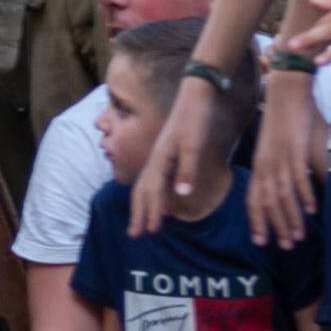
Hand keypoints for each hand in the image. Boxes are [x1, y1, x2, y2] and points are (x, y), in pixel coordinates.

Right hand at [132, 77, 218, 234]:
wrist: (195, 95)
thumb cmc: (195, 119)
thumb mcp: (194, 145)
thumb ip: (187, 169)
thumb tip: (181, 195)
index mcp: (160, 159)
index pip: (152, 191)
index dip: (152, 212)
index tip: (151, 232)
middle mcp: (155, 160)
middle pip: (141, 191)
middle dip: (138, 214)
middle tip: (134, 235)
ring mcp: (159, 156)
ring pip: (145, 186)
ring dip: (143, 206)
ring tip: (143, 223)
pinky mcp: (166, 154)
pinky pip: (154, 180)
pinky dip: (153, 194)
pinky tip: (162, 201)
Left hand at [250, 73, 324, 247]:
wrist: (285, 91)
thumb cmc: (283, 120)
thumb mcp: (274, 148)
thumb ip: (279, 168)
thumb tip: (286, 187)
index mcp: (259, 165)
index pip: (253, 199)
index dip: (257, 221)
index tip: (261, 241)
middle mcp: (265, 165)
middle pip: (267, 203)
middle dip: (275, 227)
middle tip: (285, 247)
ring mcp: (279, 158)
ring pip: (282, 195)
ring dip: (291, 218)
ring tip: (299, 236)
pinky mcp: (294, 149)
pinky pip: (298, 177)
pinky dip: (304, 195)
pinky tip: (311, 211)